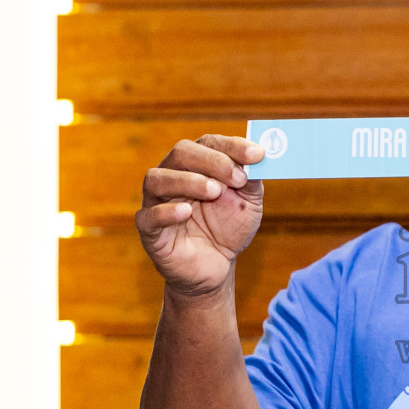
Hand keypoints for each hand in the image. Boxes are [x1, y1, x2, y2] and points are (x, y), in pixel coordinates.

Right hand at [137, 134, 264, 296]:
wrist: (216, 265)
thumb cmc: (229, 228)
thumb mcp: (249, 204)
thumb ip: (253, 181)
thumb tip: (259, 160)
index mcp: (197, 164)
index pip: (209, 143)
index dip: (232, 145)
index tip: (257, 155)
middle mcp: (173, 176)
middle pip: (181, 153)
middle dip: (212, 161)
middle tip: (237, 176)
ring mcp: (157, 202)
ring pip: (157, 178)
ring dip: (188, 180)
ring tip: (214, 192)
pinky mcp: (149, 230)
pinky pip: (148, 216)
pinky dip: (166, 211)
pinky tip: (186, 212)